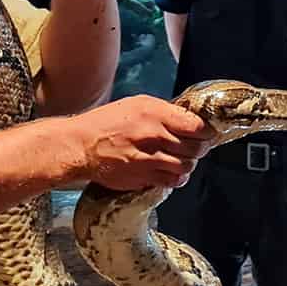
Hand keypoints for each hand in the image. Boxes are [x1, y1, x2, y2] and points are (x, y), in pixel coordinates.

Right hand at [76, 95, 214, 190]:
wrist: (80, 146)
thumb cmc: (107, 122)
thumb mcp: (136, 104)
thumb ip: (164, 112)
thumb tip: (189, 120)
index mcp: (154, 113)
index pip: (196, 126)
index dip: (206, 131)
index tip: (205, 133)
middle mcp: (154, 136)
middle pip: (196, 148)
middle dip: (200, 148)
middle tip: (195, 146)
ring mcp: (149, 160)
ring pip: (187, 166)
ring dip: (189, 163)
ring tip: (182, 159)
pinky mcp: (143, 178)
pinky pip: (172, 181)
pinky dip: (177, 178)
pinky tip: (171, 171)